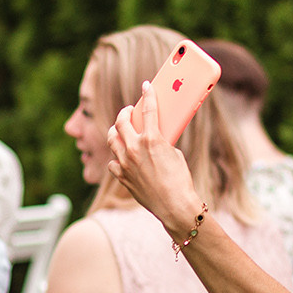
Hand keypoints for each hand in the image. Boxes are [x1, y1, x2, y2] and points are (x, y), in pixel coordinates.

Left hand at [106, 83, 206, 238]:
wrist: (174, 206)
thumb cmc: (180, 181)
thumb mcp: (175, 154)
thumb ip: (161, 143)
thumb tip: (155, 139)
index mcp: (152, 139)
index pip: (149, 109)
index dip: (148, 94)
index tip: (146, 86)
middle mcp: (135, 148)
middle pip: (121, 121)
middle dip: (124, 113)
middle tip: (129, 111)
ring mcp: (125, 163)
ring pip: (111, 139)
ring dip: (115, 131)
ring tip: (120, 130)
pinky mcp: (122, 177)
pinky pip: (112, 162)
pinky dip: (116, 158)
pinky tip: (121, 157)